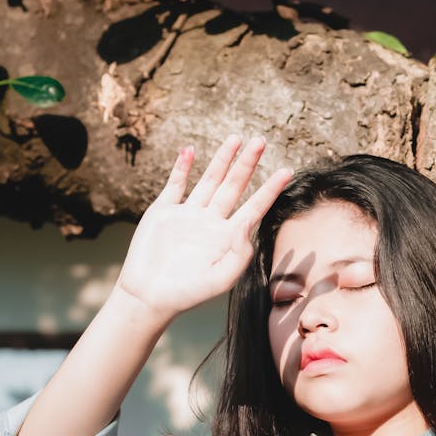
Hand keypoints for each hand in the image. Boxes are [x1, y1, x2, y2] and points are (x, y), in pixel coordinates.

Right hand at [113, 136, 292, 323]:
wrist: (148, 296)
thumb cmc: (187, 294)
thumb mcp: (221, 279)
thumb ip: (239, 253)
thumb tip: (247, 223)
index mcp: (227, 237)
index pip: (254, 207)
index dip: (270, 189)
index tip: (286, 171)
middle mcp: (210, 222)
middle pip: (233, 186)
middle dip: (247, 164)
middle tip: (260, 140)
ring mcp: (187, 214)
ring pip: (209, 180)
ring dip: (221, 159)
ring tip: (235, 138)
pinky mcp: (163, 212)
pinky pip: (175, 185)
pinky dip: (182, 167)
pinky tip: (190, 151)